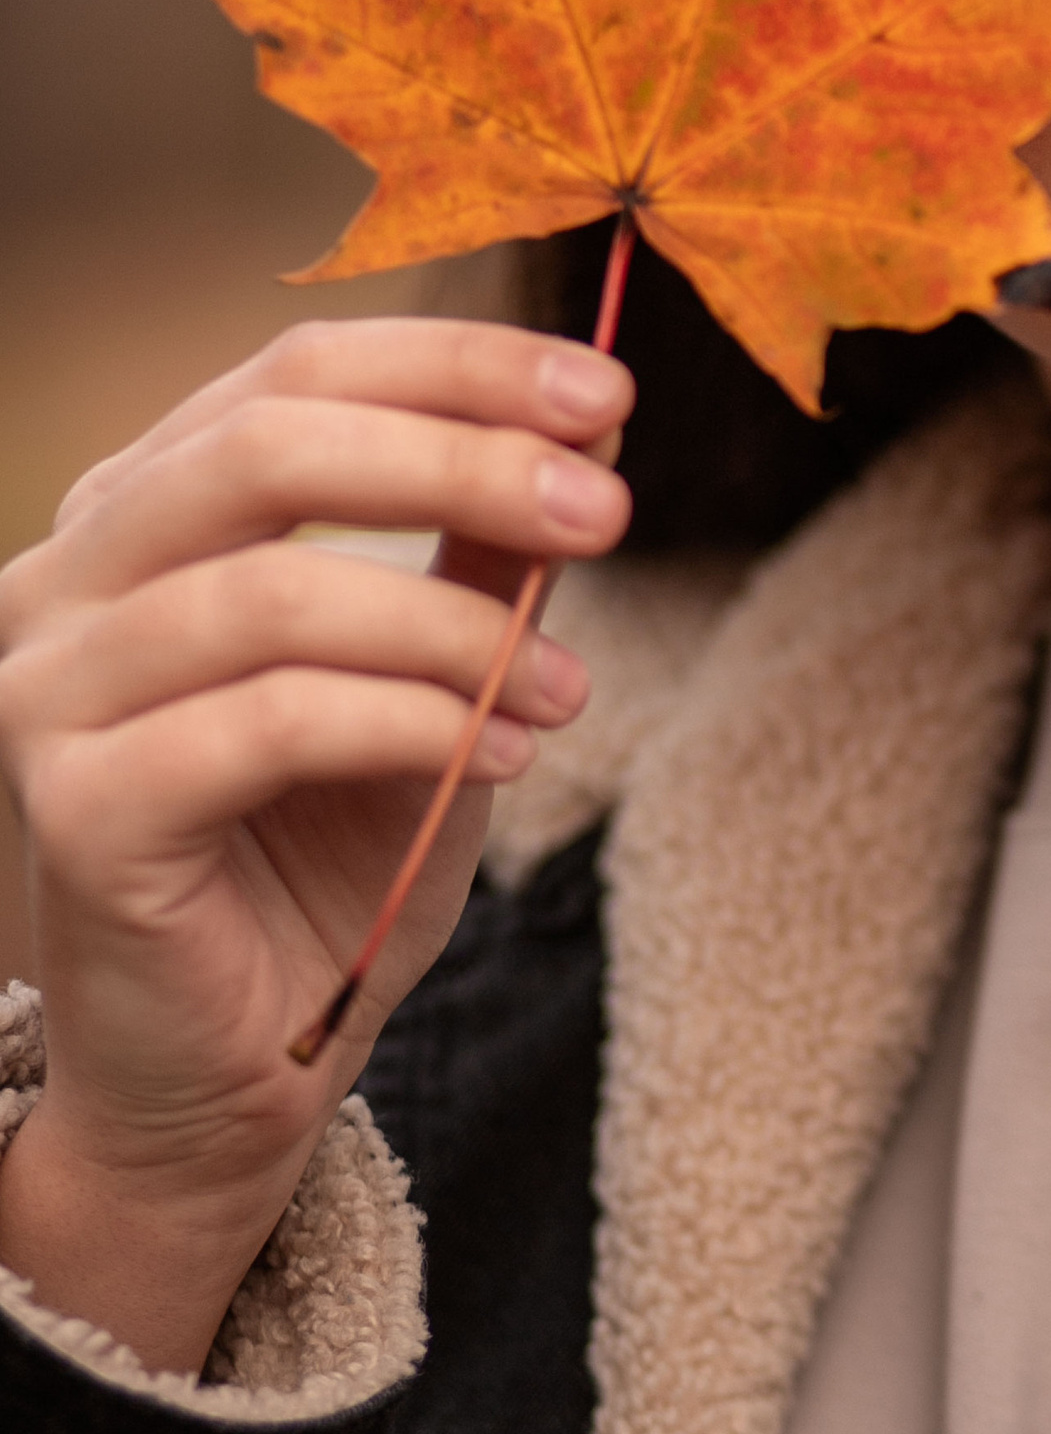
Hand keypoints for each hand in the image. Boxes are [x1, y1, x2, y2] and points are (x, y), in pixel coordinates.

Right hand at [0, 316, 631, 1371]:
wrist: (240, 1068)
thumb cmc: (326, 864)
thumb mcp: (435, 681)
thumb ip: (477, 560)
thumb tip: (586, 428)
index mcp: (146, 514)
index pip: (292, 373)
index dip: (456, 365)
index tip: (611, 393)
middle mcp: (69, 579)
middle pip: (268, 447)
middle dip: (463, 460)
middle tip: (608, 509)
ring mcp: (50, 692)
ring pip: (271, 595)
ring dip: (456, 632)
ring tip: (574, 692)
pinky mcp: (80, 807)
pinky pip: (262, 724)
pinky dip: (408, 727)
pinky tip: (506, 755)